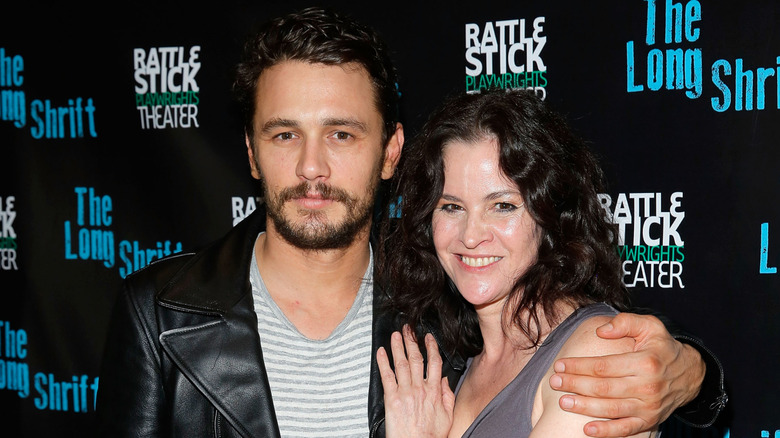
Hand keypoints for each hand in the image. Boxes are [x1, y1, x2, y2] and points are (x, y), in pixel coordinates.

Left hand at [377, 325, 454, 437]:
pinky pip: (387, 376)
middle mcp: (420, 388)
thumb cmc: (431, 435)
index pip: (434, 362)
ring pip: (401, 363)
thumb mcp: (448, 415)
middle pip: (416, 358)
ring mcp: (405, 392)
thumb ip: (447, 396)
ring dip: (398, 346)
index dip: (431, 347)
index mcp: (434, 391)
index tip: (427, 337)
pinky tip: (381, 352)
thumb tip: (444, 380)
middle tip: (408, 328)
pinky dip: (383, 362)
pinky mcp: (392, 398)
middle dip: (412, 341)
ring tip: (396, 334)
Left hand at [549, 312, 704, 436]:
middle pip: (603, 388)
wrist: (690, 374)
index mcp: (646, 362)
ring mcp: (649, 406)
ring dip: (584, 407)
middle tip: (554, 381)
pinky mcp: (649, 420)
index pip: (604, 366)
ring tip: (563, 402)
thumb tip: (601, 331)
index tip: (560, 364)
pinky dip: (606, 431)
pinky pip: (625, 429)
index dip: (579, 366)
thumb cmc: (663, 347)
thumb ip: (625, 323)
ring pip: (611, 409)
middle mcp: (648, 386)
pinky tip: (587, 429)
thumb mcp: (650, 326)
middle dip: (575, 385)